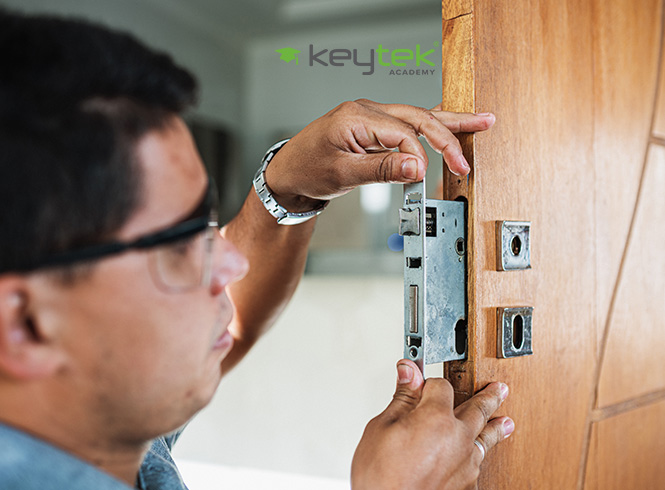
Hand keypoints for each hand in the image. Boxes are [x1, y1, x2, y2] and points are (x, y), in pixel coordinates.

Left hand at [264, 99, 494, 210]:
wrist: (287, 172)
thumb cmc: (306, 171)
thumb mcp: (342, 175)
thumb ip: (381, 170)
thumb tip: (417, 168)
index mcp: (356, 117)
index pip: (403, 133)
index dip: (418, 158)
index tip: (423, 179)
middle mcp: (366, 110)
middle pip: (417, 117)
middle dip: (447, 137)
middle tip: (466, 160)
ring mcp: (370, 115)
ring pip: (417, 116)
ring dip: (448, 124)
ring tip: (480, 121)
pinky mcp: (372, 125)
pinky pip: (406, 123)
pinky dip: (430, 125)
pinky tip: (451, 120)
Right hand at [351, 360, 513, 489]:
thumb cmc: (381, 477)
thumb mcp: (382, 428)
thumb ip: (402, 398)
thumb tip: (408, 371)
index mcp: (436, 418)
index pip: (441, 386)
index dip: (428, 382)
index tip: (420, 381)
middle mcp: (458, 438)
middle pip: (477, 408)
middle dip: (487, 396)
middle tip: (498, 388)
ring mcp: (465, 464)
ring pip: (484, 438)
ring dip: (494, 427)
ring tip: (505, 422)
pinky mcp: (466, 486)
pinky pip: (478, 465)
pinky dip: (478, 457)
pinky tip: (479, 458)